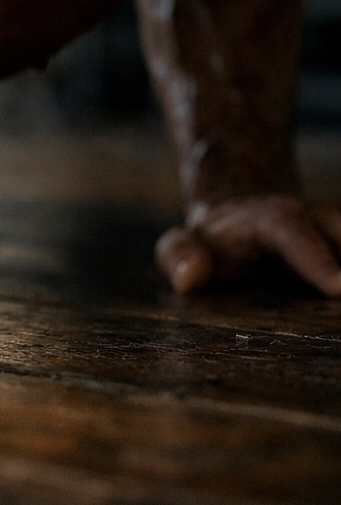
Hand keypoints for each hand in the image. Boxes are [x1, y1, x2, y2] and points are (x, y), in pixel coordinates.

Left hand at [156, 194, 340, 295]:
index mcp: (270, 218)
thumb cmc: (212, 242)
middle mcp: (316, 219)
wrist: (244, 221)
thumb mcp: (184, 244)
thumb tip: (190, 278)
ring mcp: (340, 233)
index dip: (317, 258)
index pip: (293, 231)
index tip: (339, 286)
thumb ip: (180, 256)